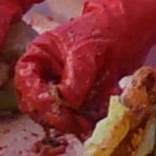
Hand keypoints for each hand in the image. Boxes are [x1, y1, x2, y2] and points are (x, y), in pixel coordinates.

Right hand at [14, 0, 155, 130]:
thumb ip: (74, 80)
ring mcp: (60, 89)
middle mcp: (42, 77)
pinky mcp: (79, 99)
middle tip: (78, 126)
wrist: (129, 30)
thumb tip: (67, 103)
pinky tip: (101, 120)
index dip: (40, 102)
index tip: (60, 112)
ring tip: (91, 126)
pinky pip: (78, 116)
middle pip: (38, 107)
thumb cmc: (101, 32)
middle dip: (57, 118)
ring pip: (57, 115)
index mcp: (35, 60)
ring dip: (73, 123)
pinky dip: (88, 120)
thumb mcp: (84, 53)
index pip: (27, 87)